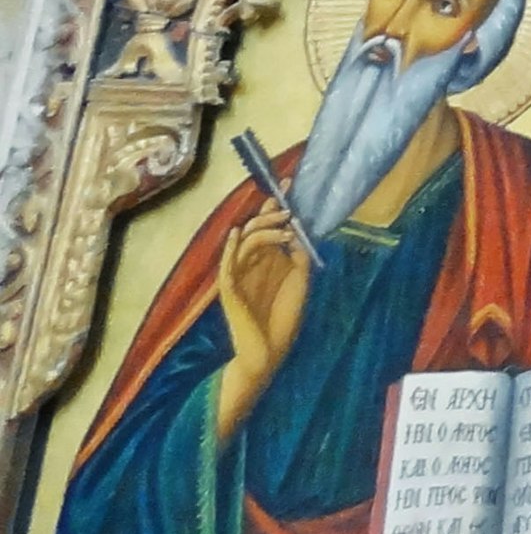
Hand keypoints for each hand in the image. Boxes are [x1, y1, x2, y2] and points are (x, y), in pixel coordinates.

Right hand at [214, 209, 311, 435]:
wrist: (271, 350)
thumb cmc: (285, 317)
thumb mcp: (300, 279)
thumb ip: (299, 255)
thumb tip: (299, 229)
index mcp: (268, 260)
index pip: (269, 226)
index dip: (275, 204)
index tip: (289, 182)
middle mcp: (252, 264)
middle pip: (256, 229)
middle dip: (269, 212)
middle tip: (287, 207)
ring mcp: (240, 275)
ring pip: (245, 242)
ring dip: (263, 229)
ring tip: (284, 226)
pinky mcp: (230, 290)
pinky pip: (227, 265)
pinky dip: (232, 248)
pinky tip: (239, 233)